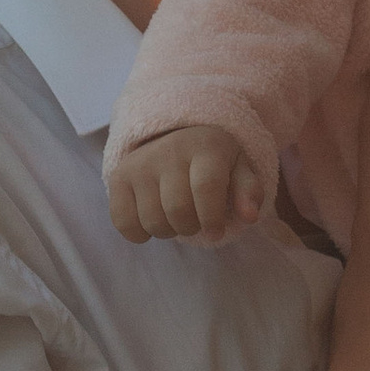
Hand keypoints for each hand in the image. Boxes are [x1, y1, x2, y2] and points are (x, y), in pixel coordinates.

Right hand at [108, 123, 264, 245]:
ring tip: (176, 217)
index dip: (211, 218)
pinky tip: (152, 220)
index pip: (205, 187)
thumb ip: (249, 192)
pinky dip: (140, 233)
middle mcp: (169, 150)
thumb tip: (250, 216)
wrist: (174, 137)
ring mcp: (140, 163)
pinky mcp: (119, 177)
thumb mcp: (239, 169)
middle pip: (178, 210)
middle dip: (191, 227)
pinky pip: (124, 222)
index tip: (216, 232)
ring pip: (153, 221)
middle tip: (196, 221)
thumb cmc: (214, 162)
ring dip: (169, 231)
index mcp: (205, 146)